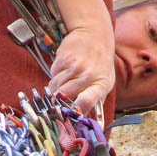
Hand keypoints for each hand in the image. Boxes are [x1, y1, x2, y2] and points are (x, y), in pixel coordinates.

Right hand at [49, 0, 114, 115]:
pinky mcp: (64, 58)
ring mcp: (76, 66)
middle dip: (60, 100)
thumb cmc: (100, 65)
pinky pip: (52, 75)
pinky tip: (65, 70)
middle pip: (64, 97)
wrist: (94, 35)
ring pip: (55, 87)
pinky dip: (55, 75)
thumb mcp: (103, 84)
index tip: (72, 113)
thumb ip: (93, 102)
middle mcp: (88, 76)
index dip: (77, 110)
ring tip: (66, 81)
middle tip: (63, 98)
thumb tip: (79, 120)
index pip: (87, 102)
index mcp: (101, 85)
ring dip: (56, 88)